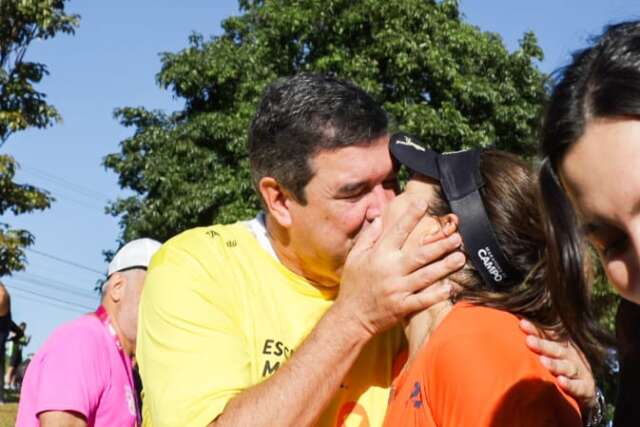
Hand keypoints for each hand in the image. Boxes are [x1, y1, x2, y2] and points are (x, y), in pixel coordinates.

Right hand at [336, 193, 464, 338]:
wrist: (350, 316)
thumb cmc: (353, 284)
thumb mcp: (354, 257)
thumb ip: (368, 237)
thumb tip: (379, 218)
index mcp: (378, 255)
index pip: (397, 232)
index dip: (411, 216)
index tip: (424, 203)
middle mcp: (390, 270)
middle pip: (419, 254)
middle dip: (440, 245)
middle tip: (457, 237)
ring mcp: (397, 289)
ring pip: (425, 276)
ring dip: (444, 266)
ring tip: (460, 257)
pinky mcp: (402, 307)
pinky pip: (422, 300)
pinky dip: (436, 294)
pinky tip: (450, 287)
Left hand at [520, 319, 595, 410]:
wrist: (589, 387)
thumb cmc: (564, 364)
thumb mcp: (552, 350)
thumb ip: (537, 338)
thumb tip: (517, 321)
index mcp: (561, 345)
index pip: (547, 335)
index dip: (535, 329)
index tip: (521, 323)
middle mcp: (570, 356)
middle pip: (555, 349)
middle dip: (542, 345)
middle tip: (529, 340)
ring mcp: (578, 371)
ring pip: (566, 367)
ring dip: (554, 364)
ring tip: (543, 361)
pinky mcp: (585, 388)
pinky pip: (578, 387)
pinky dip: (570, 385)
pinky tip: (561, 381)